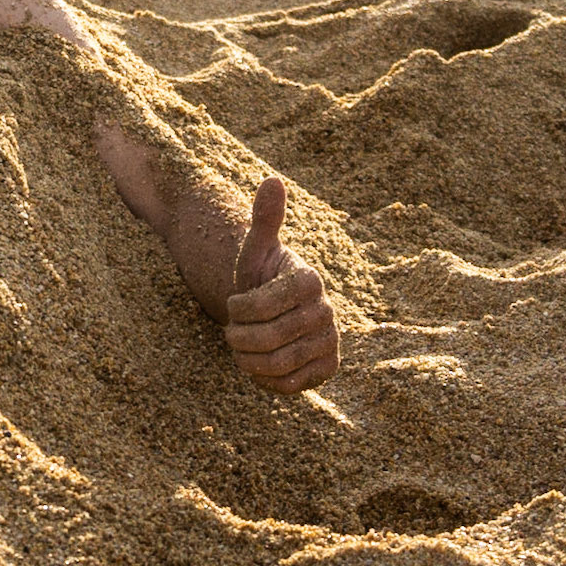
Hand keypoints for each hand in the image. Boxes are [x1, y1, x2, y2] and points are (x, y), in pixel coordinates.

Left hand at [223, 176, 339, 392]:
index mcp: (309, 280)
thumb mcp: (256, 250)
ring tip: (243, 347)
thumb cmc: (260, 278)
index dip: (239, 309)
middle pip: (268, 338)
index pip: (261, 306)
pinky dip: (264, 379)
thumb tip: (272, 180)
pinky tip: (260, 364)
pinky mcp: (327, 370)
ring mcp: (330, 343)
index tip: (237, 303)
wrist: (276, 311)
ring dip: (247, 360)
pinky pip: (288, 385)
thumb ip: (264, 219)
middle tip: (235, 330)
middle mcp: (327, 312)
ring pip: (277, 364)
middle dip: (239, 337)